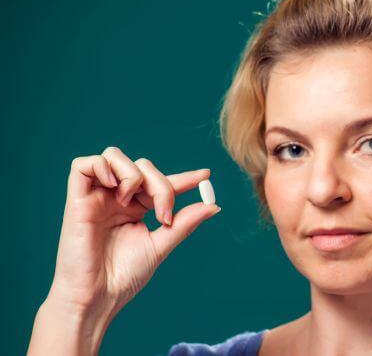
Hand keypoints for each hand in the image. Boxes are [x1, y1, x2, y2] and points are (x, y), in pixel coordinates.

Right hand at [31, 146, 220, 354]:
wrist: (99, 296)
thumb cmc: (125, 276)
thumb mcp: (160, 245)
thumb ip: (184, 222)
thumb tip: (214, 206)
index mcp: (136, 209)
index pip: (161, 183)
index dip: (184, 177)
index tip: (206, 174)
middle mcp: (117, 198)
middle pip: (143, 166)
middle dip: (161, 184)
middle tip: (164, 215)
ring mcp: (97, 197)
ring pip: (114, 156)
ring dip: (132, 173)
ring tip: (131, 202)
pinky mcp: (77, 199)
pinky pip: (83, 164)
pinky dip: (102, 166)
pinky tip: (115, 189)